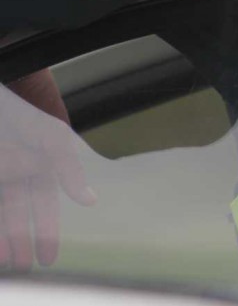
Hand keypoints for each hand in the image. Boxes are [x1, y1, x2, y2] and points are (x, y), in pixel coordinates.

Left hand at [1, 70, 95, 269]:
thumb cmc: (12, 109)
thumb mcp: (47, 136)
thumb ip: (66, 165)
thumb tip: (90, 199)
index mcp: (35, 156)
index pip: (44, 197)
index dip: (47, 228)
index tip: (50, 257)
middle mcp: (13, 166)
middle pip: (19, 209)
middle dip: (24, 238)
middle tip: (30, 266)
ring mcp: (0, 170)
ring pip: (2, 208)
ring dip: (4, 237)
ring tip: (10, 264)